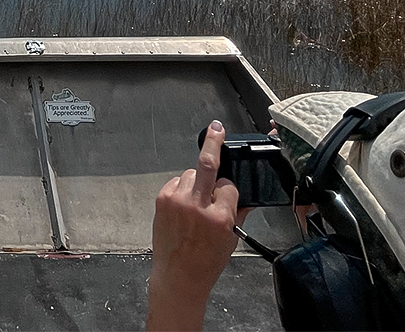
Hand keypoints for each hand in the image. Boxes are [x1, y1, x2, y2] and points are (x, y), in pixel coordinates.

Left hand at [146, 120, 246, 330]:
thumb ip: (236, 213)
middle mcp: (196, 205)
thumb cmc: (206, 263)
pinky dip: (183, 189)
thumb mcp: (231, 240)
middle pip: (207, 165)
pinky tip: (184, 206)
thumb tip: (242, 194)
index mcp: (218, 217)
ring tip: (196, 203)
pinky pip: (177, 182)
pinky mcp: (162, 200)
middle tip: (217, 128)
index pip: (229, 186)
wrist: (178, 277)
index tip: (228, 197)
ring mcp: (176, 201)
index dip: (230, 191)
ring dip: (198, 183)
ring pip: (192, 174)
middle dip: (214, 143)